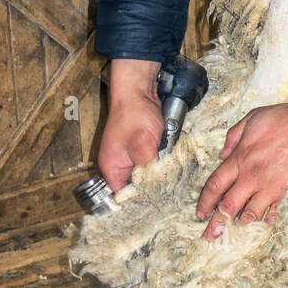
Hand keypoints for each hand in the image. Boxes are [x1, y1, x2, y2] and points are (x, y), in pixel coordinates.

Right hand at [98, 59, 163, 191]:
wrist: (139, 89)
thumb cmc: (134, 114)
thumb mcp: (143, 145)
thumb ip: (149, 170)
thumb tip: (159, 188)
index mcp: (112, 170)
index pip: (126, 196)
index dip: (144, 198)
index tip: (162, 198)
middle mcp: (120, 166)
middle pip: (141, 185)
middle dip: (158, 178)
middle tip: (173, 174)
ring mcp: (132, 156)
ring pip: (152, 171)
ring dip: (165, 164)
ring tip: (173, 155)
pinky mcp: (144, 147)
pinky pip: (157, 158)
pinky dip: (167, 153)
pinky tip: (175, 144)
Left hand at [197, 99, 287, 237]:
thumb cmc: (284, 121)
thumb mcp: (252, 118)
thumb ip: (234, 136)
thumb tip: (223, 153)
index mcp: (240, 158)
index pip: (215, 185)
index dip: (205, 201)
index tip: (201, 212)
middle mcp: (251, 176)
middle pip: (228, 206)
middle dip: (216, 223)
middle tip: (210, 235)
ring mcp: (269, 186)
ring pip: (250, 213)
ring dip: (240, 226)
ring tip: (232, 236)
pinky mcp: (285, 190)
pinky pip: (273, 210)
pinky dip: (267, 219)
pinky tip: (264, 225)